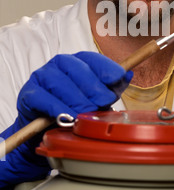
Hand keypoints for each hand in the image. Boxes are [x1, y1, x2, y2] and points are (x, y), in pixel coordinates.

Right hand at [17, 51, 132, 125]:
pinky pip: (42, 97)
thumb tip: (128, 75)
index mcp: (77, 62)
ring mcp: (42, 77)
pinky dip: (56, 107)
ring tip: (86, 111)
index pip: (91, 58)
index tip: (118, 77)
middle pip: (76, 68)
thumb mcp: (97, 99)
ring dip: (75, 97)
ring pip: (58, 81)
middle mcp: (59, 65)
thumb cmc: (74, 109)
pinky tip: (66, 116)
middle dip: (93, 85)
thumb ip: (112, 87)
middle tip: (104, 100)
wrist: (46, 130)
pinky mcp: (29, 94)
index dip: (106, 67)